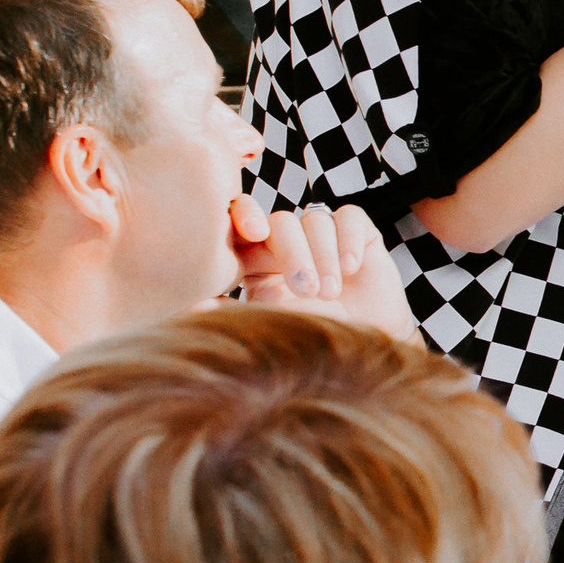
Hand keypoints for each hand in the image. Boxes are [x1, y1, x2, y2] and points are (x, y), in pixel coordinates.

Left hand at [232, 197, 418, 342]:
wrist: (367, 345)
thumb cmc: (314, 339)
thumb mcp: (272, 326)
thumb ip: (236, 314)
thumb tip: (196, 306)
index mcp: (257, 260)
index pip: (243, 225)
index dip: (245, 217)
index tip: (254, 232)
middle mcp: (288, 242)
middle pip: (281, 223)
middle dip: (294, 254)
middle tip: (308, 290)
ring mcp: (322, 234)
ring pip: (315, 220)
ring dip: (323, 255)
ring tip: (332, 293)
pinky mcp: (357, 232)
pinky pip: (349, 217)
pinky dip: (348, 240)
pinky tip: (351, 268)